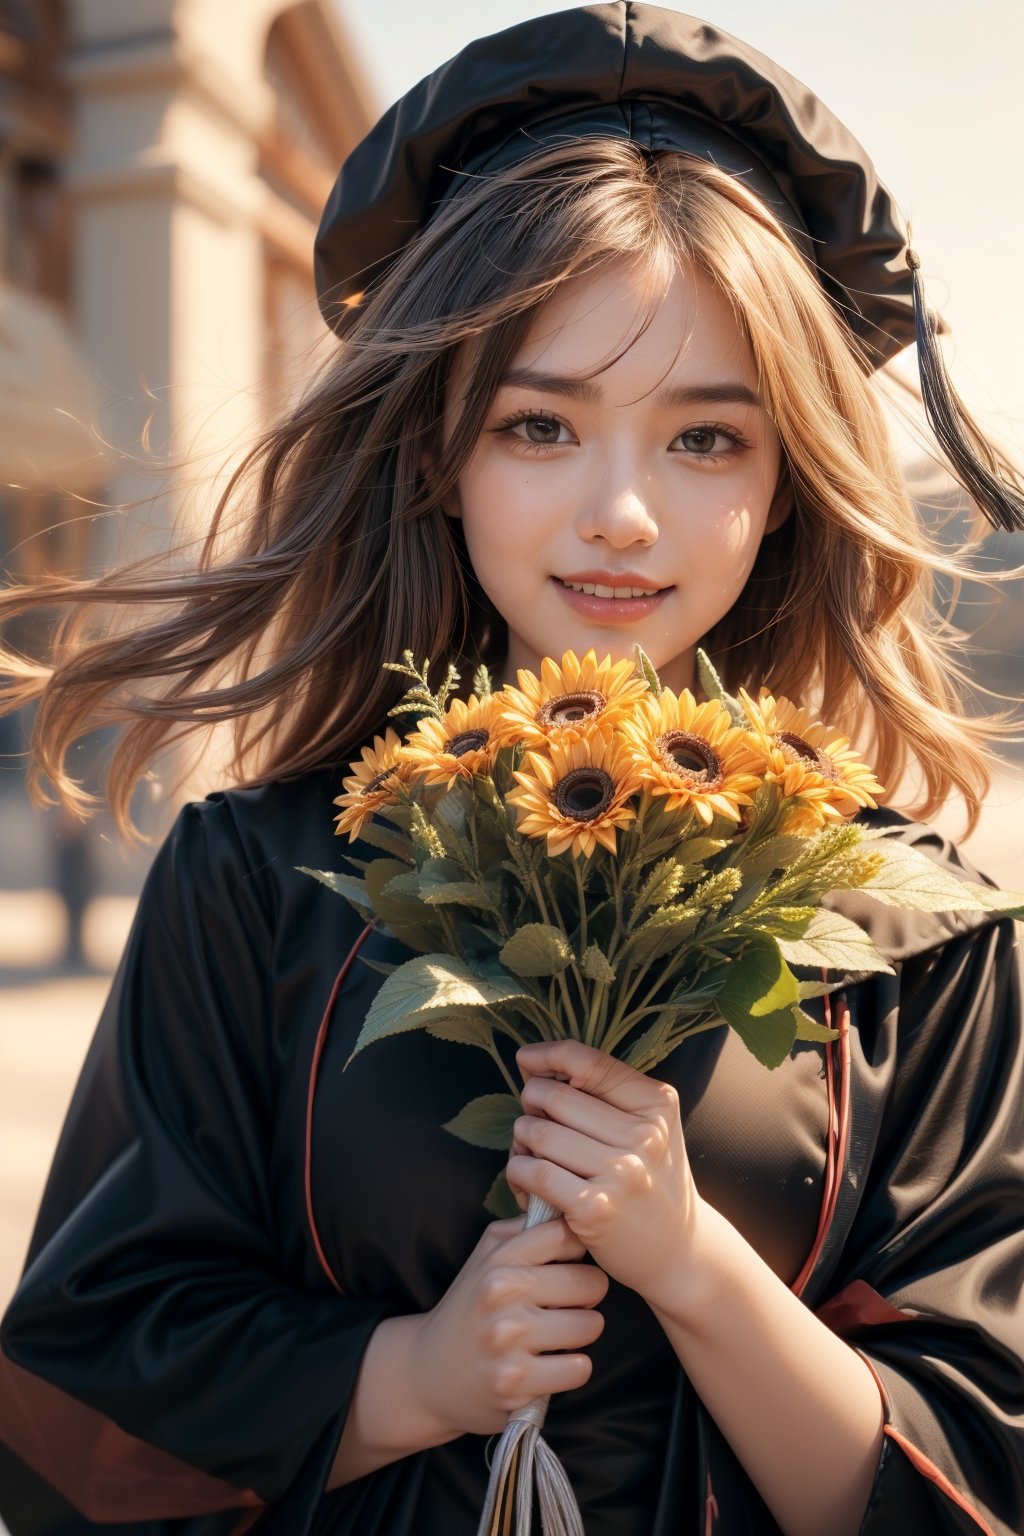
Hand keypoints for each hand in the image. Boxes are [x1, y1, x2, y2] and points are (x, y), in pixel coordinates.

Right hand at [409, 1213, 608, 1436]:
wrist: (429, 1373)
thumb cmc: (470, 1307)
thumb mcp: (487, 1256)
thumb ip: (525, 1229)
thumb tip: (568, 1208)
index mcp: (500, 1259)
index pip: (568, 1236)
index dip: (577, 1252)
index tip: (567, 1264)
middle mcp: (502, 1293)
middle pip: (591, 1282)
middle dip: (586, 1296)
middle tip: (564, 1305)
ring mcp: (508, 1340)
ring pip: (591, 1325)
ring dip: (581, 1334)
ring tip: (557, 1334)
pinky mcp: (515, 1382)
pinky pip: (579, 1368)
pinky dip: (571, 1368)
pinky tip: (551, 1365)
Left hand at [507, 1040, 702, 1306]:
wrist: (678, 1251)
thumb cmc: (649, 1181)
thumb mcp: (648, 1129)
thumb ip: (601, 1094)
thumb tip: (531, 1062)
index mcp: (657, 1104)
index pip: (588, 1062)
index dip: (547, 1055)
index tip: (526, 1060)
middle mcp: (644, 1134)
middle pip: (554, 1096)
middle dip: (531, 1106)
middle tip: (534, 1124)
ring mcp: (622, 1171)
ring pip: (538, 1133)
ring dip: (520, 1142)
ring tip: (528, 1155)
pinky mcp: (595, 1207)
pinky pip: (533, 1172)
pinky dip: (518, 1173)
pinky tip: (525, 1183)